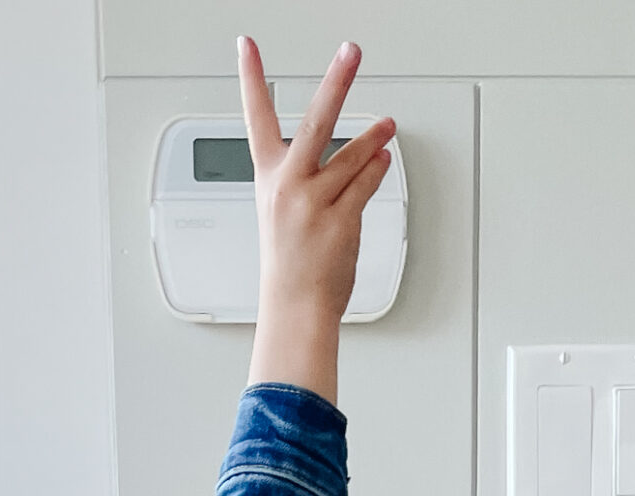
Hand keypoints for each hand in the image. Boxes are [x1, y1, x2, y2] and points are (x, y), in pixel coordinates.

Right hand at [238, 34, 394, 405]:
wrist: (295, 309)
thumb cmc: (290, 267)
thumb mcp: (283, 215)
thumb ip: (312, 179)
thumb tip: (365, 154)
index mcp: (268, 180)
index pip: (255, 119)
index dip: (251, 80)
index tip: (247, 47)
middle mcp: (289, 186)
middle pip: (315, 121)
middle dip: (336, 82)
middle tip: (350, 51)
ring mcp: (314, 203)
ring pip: (352, 156)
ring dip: (374, 138)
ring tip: (387, 127)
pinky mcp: (340, 220)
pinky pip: (366, 183)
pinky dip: (378, 169)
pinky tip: (383, 160)